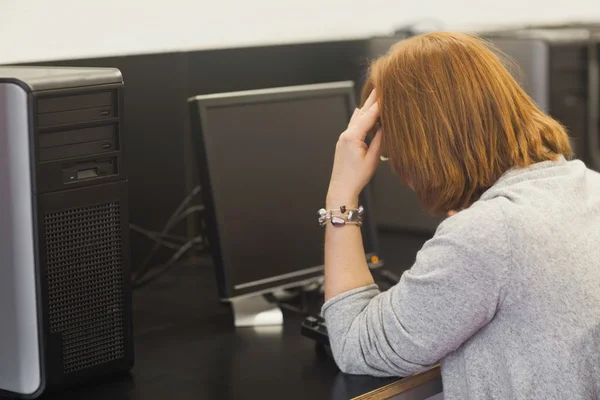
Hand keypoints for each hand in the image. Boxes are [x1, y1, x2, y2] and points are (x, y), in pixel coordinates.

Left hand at [327, 90, 381, 207]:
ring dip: (366, 107)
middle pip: (361, 113)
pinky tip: (361, 110)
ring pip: (356, 118)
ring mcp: (343, 138)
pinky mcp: (344, 142)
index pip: (369, 116)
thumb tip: (386, 126)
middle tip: (380, 86)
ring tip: (375, 96)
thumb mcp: (373, 159)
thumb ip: (380, 140)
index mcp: (353, 136)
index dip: (379, 104)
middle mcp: (346, 134)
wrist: (341, 188)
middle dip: (372, 100)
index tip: (387, 93)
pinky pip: (353, 125)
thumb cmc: (356, 177)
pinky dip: (360, 117)